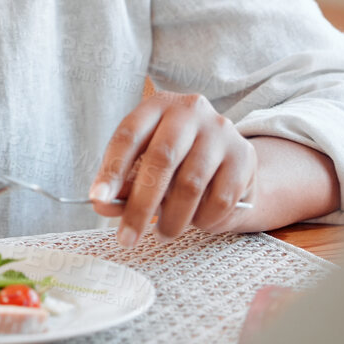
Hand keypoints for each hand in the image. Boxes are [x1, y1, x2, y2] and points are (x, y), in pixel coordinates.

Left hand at [89, 91, 256, 246]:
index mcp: (157, 105)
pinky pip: (221, 199)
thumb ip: (123, 182)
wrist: (226, 159)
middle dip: (141, 205)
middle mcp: (191, 111)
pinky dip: (204, 220)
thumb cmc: (175, 160)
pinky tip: (196, 222)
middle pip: (161, 160)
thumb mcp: (144, 162)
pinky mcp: (245, 156)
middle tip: (127, 238)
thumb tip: (102, 204)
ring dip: (173, 219)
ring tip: (163, 233)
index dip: (112, 169)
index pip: (129, 135)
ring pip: (191, 184)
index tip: (98, 200)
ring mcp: (221, 131)